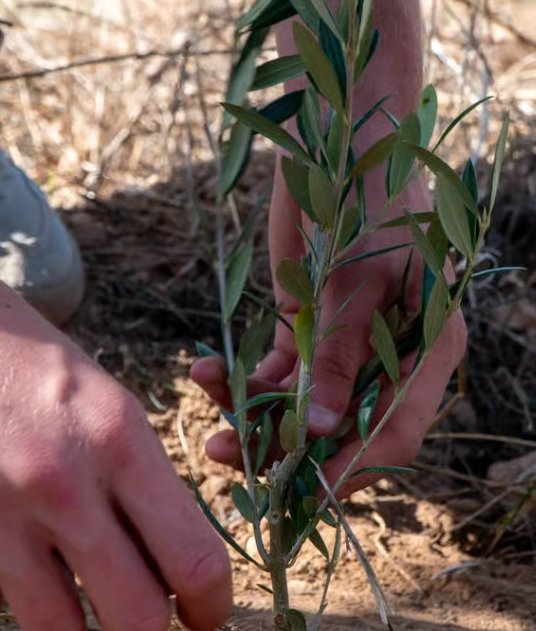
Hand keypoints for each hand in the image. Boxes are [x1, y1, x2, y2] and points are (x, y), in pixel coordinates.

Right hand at [0, 265, 231, 630]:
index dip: (209, 606)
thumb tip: (171, 577)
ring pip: (56, 630)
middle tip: (119, 594)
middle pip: (135, 619)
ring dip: (57, 606)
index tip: (199, 612)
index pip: (193, 561)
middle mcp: (57, 477)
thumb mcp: (104, 403)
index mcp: (115, 438)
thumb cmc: (25, 365)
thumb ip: (141, 486)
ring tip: (43, 559)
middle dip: (135, 618)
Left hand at [190, 169, 466, 499]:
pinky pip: (275, 370)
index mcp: (426, 350)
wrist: (336, 138)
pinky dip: (241, 379)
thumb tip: (325, 430)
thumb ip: (340, 355)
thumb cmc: (367, 200)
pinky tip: (204, 373)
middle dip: (284, 449)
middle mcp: (388, 355)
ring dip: (252, 414)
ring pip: (299, 404)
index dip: (352, 469)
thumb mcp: (356, 282)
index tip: (302, 493)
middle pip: (341, 428)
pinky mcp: (307, 324)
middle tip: (228, 460)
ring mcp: (345, 342)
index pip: (396, 433)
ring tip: (207, 417)